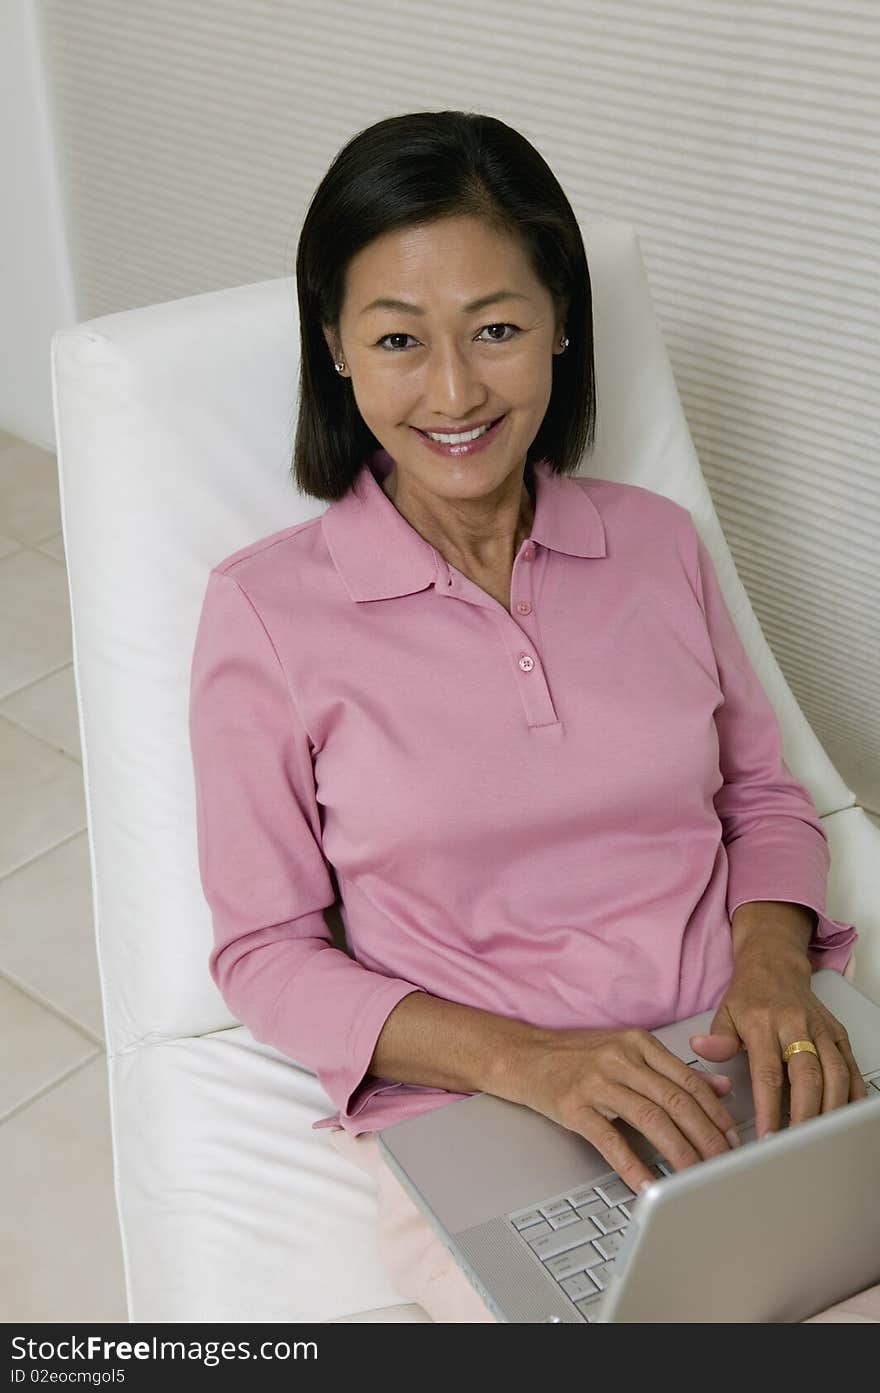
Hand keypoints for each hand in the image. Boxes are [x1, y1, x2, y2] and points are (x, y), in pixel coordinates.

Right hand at [513, 1025, 741, 1194]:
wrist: (523, 1056)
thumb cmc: (576, 1057)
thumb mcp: (628, 1051)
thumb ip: (673, 1070)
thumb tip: (721, 1087)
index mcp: (638, 1043)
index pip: (689, 1081)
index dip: (716, 1113)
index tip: (733, 1139)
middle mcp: (620, 1058)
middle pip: (676, 1101)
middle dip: (707, 1137)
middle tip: (725, 1165)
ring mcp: (596, 1082)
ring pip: (651, 1120)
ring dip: (680, 1153)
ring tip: (696, 1177)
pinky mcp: (574, 1106)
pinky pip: (611, 1141)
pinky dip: (632, 1165)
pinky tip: (647, 1184)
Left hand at [689, 954, 867, 1138]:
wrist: (775, 964)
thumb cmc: (750, 994)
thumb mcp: (725, 1011)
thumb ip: (718, 1037)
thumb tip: (701, 1048)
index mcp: (764, 1023)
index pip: (767, 1073)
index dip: (769, 1108)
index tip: (767, 1136)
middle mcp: (796, 1026)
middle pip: (807, 1076)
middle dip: (805, 1115)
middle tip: (797, 1144)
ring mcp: (820, 1030)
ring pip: (835, 1073)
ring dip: (831, 1109)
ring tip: (822, 1137)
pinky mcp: (838, 1033)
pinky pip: (851, 1065)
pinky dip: (853, 1092)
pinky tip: (847, 1114)